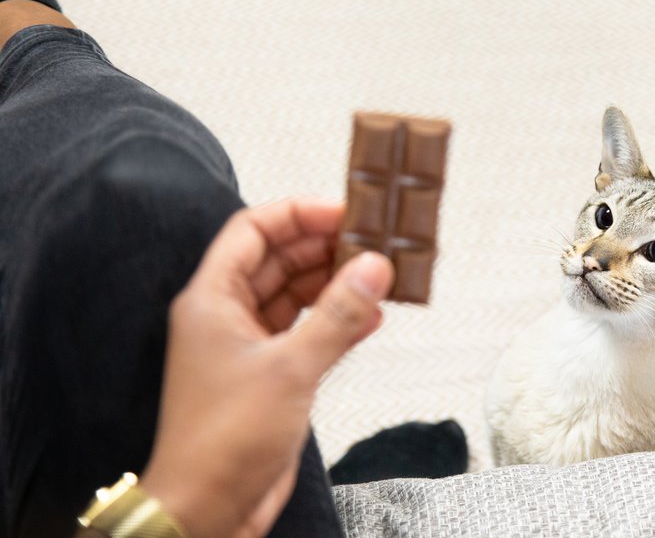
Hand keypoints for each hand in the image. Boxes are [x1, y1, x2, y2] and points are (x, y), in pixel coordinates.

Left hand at [139, 199, 393, 537]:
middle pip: (280, 258)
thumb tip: (374, 269)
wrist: (209, 508)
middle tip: (373, 242)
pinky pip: (309, 331)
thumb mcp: (290, 367)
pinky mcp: (272, 375)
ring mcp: (250, 345)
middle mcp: (228, 315)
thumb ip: (337, 315)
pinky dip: (338, 322)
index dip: (297, 213)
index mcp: (213, 298)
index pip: (254, 230)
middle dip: (325, 247)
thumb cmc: (221, 442)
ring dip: (336, 284)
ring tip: (380, 276)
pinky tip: (372, 318)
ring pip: (297, 295)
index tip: (343, 211)